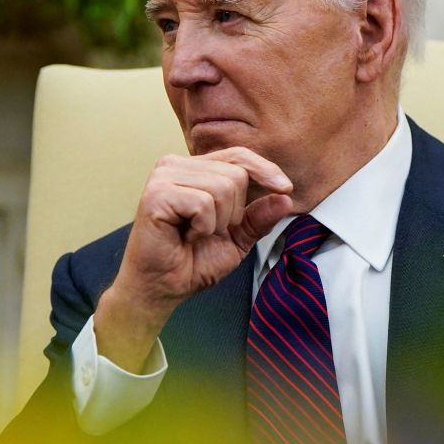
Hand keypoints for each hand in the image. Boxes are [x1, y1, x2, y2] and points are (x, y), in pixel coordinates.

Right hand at [94, 147, 293, 370]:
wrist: (163, 288)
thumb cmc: (192, 262)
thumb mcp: (237, 239)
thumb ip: (258, 217)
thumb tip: (285, 197)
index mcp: (195, 169)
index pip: (238, 155)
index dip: (265, 170)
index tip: (285, 188)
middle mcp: (177, 165)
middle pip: (236, 173)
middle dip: (234, 212)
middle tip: (209, 231)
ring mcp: (164, 176)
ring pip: (223, 187)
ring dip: (218, 222)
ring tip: (195, 234)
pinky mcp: (157, 193)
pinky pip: (204, 203)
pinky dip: (203, 227)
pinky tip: (185, 236)